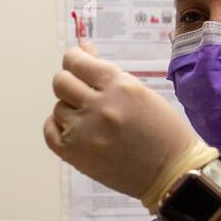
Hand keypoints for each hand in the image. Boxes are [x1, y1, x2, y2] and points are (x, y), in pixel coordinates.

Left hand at [44, 40, 198, 197]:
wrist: (171, 172)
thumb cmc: (162, 130)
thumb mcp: (140, 92)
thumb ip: (107, 72)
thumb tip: (82, 48)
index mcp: (119, 86)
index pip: (76, 61)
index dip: (74, 60)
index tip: (78, 64)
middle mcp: (99, 106)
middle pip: (61, 82)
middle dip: (70, 83)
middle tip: (84, 93)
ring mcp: (84, 132)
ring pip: (58, 107)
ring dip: (70, 109)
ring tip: (92, 119)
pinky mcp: (75, 155)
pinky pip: (50, 131)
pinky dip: (58, 127)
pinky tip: (74, 129)